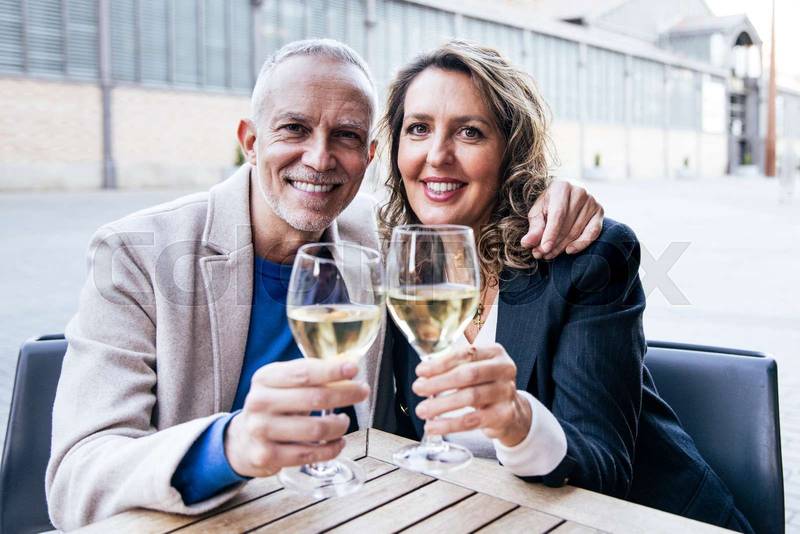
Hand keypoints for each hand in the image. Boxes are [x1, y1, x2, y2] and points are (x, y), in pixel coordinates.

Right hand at [225, 359, 368, 477]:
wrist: (244, 439)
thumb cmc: (275, 406)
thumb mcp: (284, 383)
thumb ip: (312, 374)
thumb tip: (348, 366)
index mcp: (265, 378)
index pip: (304, 373)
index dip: (332, 370)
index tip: (353, 368)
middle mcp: (259, 402)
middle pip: (314, 398)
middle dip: (345, 394)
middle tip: (362, 392)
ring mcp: (261, 430)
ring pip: (315, 429)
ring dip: (339, 425)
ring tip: (344, 421)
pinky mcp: (266, 456)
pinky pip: (309, 455)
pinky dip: (331, 449)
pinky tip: (337, 442)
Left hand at [412, 344, 531, 446]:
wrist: (511, 411)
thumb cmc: (485, 386)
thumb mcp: (474, 369)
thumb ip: (452, 367)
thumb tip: (423, 376)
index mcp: (494, 353)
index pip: (465, 353)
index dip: (440, 363)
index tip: (420, 371)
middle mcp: (504, 370)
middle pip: (468, 374)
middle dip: (438, 382)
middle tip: (418, 389)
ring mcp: (507, 392)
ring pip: (470, 397)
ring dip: (441, 405)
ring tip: (422, 410)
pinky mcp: (504, 415)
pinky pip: (472, 421)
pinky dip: (449, 424)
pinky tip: (433, 426)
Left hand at [521, 180, 603, 259]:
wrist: (565, 195)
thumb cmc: (548, 204)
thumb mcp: (537, 212)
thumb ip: (534, 228)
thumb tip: (527, 243)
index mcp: (562, 187)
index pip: (558, 215)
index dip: (550, 234)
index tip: (543, 249)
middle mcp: (580, 192)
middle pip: (567, 225)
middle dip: (554, 243)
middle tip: (541, 255)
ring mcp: (592, 201)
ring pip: (577, 231)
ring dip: (563, 246)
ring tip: (549, 255)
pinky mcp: (599, 211)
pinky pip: (593, 232)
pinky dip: (582, 243)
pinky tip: (569, 250)